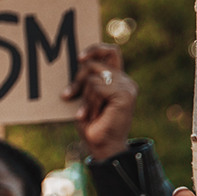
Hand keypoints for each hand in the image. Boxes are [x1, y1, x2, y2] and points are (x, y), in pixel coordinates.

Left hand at [61, 44, 136, 160]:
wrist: (102, 146)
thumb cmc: (91, 124)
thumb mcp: (85, 98)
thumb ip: (86, 81)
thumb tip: (78, 62)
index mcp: (117, 79)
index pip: (110, 52)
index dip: (95, 49)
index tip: (78, 58)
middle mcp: (124, 81)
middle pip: (94, 63)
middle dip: (78, 79)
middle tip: (69, 95)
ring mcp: (127, 87)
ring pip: (93, 77)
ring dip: (85, 97)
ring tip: (88, 112)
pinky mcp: (125, 95)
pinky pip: (97, 87)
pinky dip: (89, 102)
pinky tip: (92, 114)